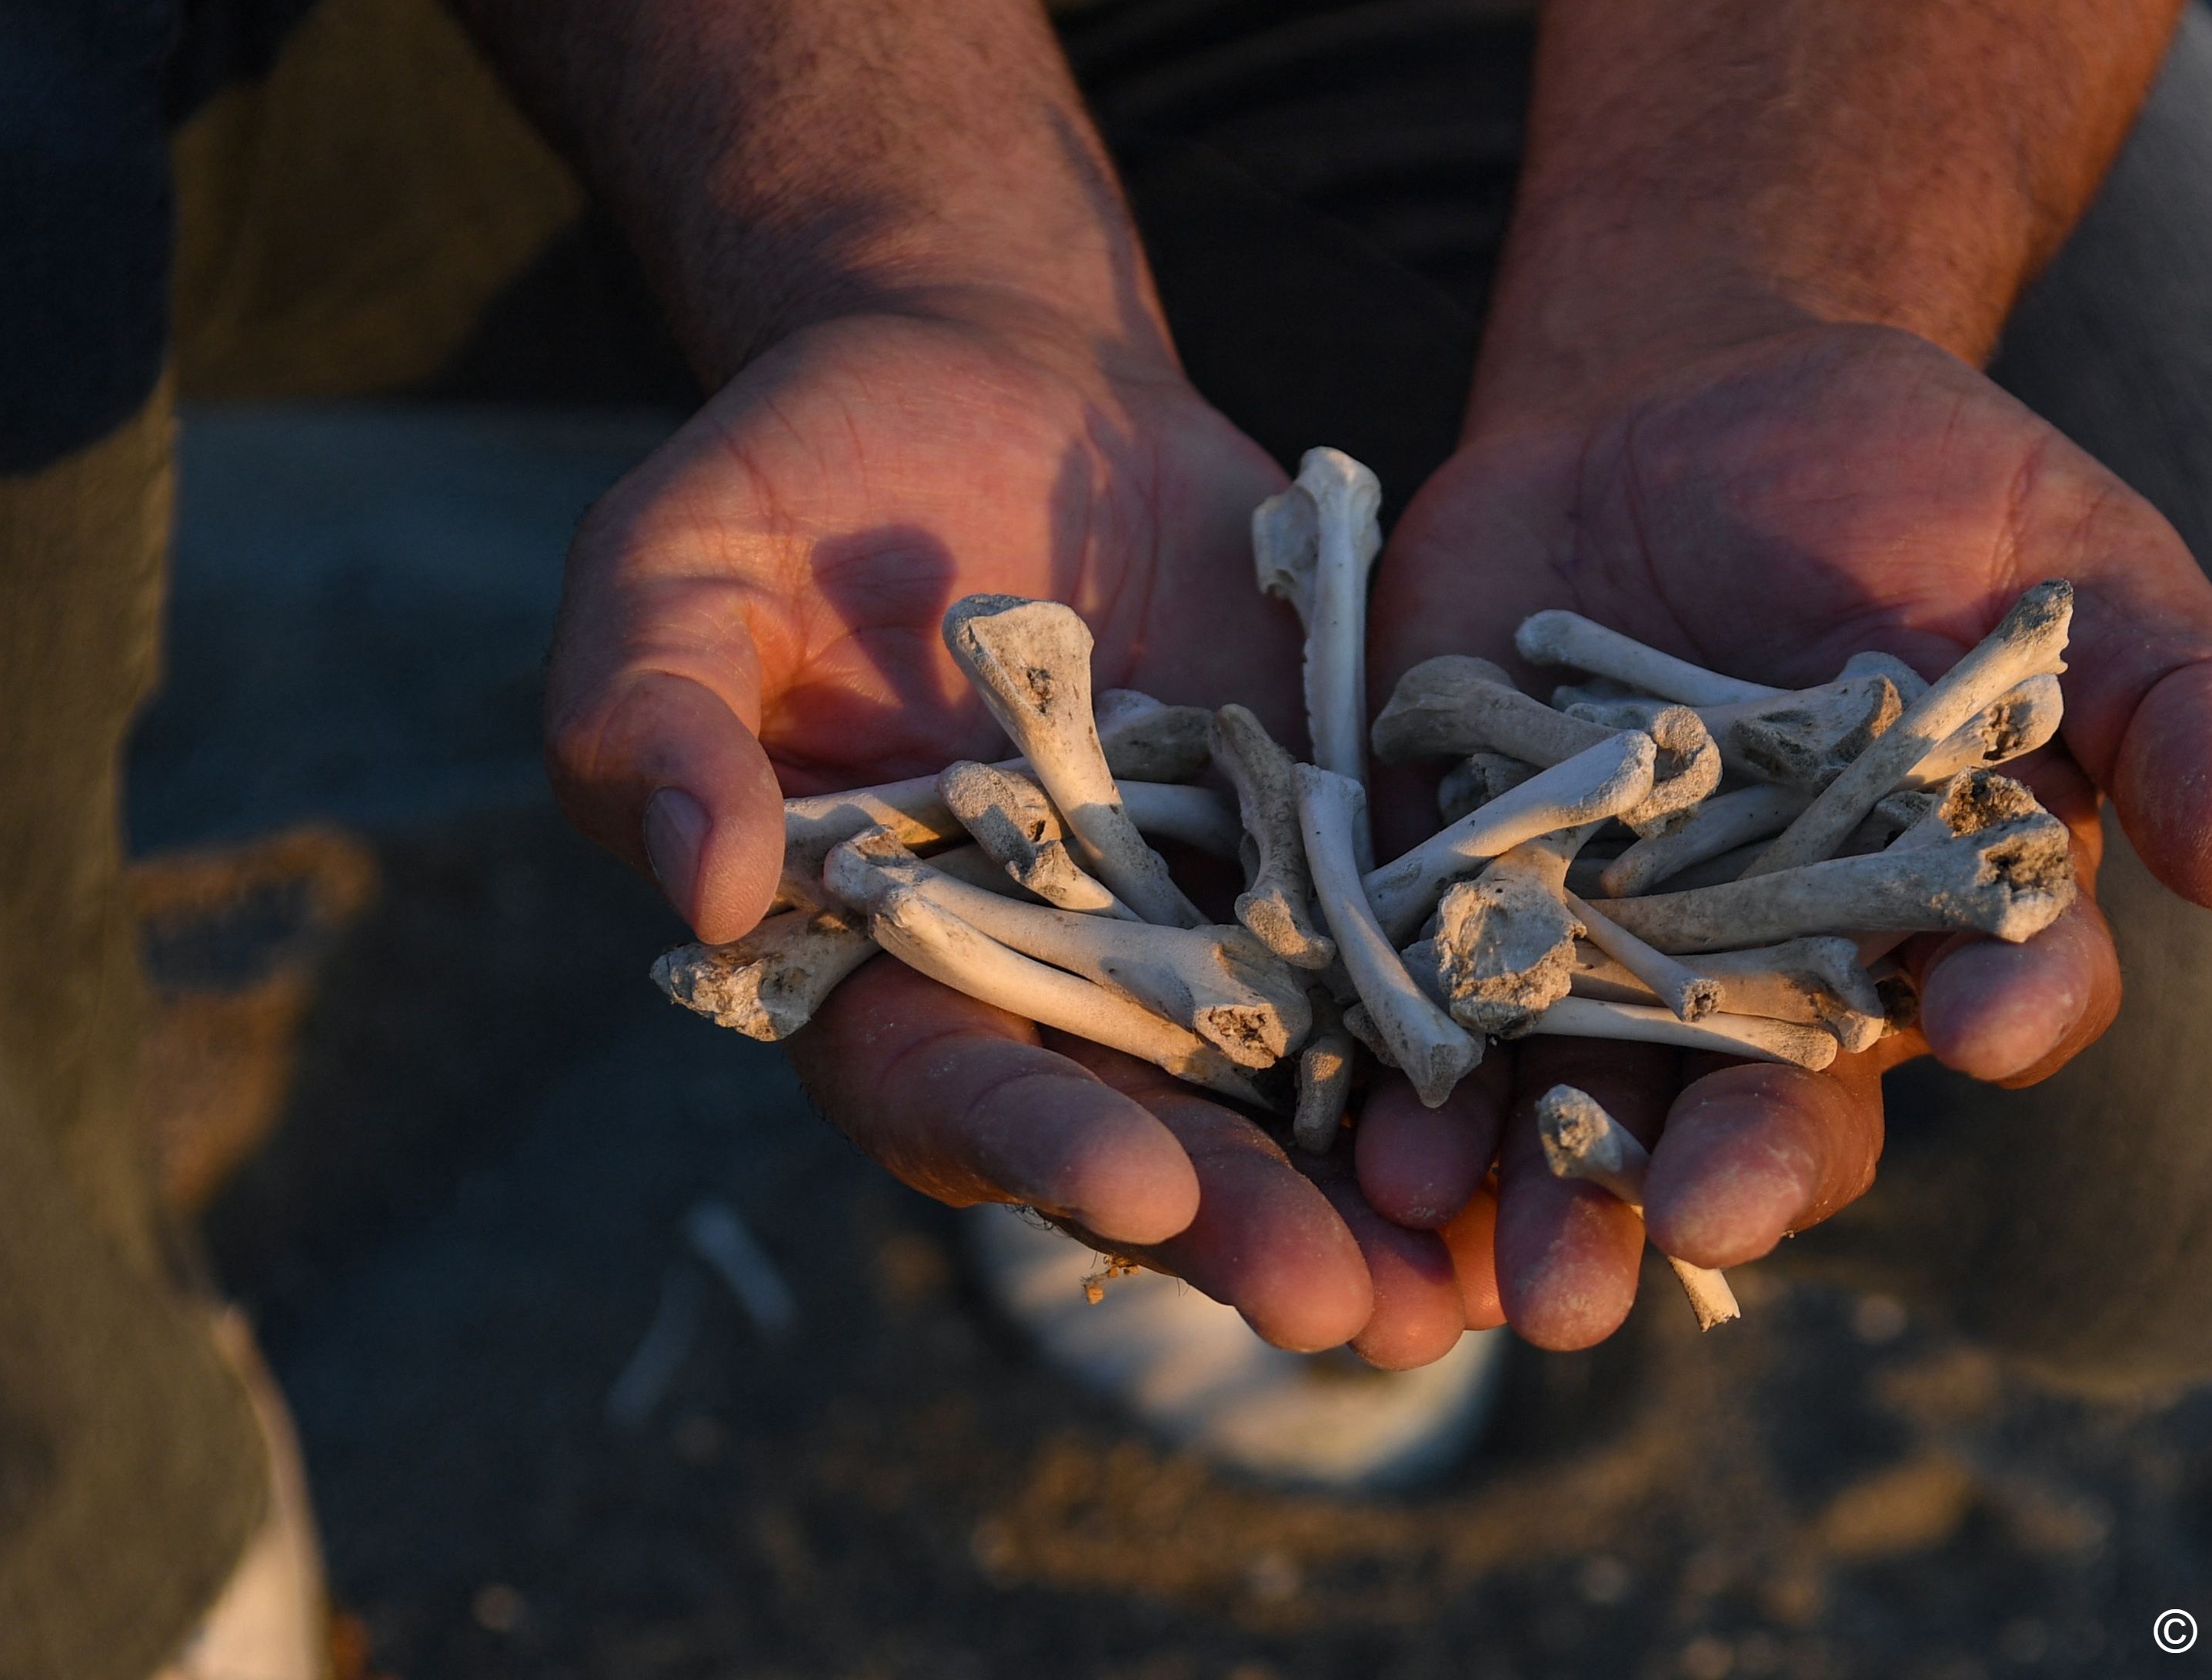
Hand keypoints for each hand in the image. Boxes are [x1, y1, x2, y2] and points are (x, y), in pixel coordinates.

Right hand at [544, 303, 1469, 1359]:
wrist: (998, 375)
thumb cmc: (803, 474)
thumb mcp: (682, 567)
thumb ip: (651, 721)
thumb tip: (706, 887)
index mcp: (877, 958)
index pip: (945, 1082)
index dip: (1037, 1142)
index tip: (1141, 1185)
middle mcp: (1043, 980)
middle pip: (1143, 1134)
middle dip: (1245, 1227)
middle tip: (1349, 1311)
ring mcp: (1194, 927)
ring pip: (1290, 1096)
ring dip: (1379, 1200)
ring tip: (1480, 1289)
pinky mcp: (1320, 852)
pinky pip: (1401, 967)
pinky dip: (1470, 1052)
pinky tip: (1560, 1124)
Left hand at [1354, 321, 2211, 1346]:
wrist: (1673, 404)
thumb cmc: (1908, 479)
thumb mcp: (2064, 551)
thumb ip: (2168, 695)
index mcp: (1948, 909)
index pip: (2003, 987)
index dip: (2005, 1007)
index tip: (1990, 1023)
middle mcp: (1784, 970)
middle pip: (1778, 1106)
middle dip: (1739, 1174)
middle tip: (1702, 1226)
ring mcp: (1616, 949)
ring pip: (1596, 1108)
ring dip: (1557, 1200)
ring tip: (1524, 1279)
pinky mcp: (1467, 904)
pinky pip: (1436, 1020)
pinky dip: (1406, 1094)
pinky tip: (1379, 1154)